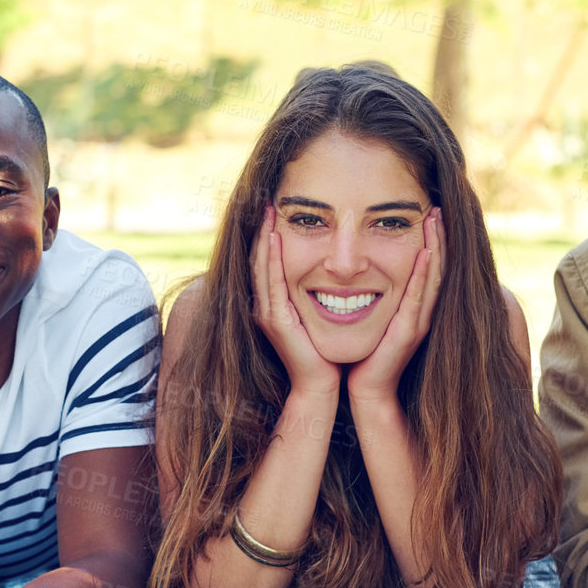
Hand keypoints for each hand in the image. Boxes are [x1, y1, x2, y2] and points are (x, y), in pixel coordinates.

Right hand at [251, 206, 339, 394]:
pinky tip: (273, 238)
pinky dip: (270, 258)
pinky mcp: (274, 319)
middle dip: (261, 230)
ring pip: (260, 267)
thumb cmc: (324, 353)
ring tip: (267, 211)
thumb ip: (312, 298)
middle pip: (258, 260)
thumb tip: (329, 273)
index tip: (274, 211)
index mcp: (273, 305)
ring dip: (263, 237)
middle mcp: (264, 307)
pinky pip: (270, 282)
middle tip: (266, 202)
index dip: (267, 237)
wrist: (320, 385)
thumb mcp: (315, 318)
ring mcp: (266, 313)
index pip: (267, 264)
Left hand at [346, 207, 442, 405]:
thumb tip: (355, 270)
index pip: (426, 267)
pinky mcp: (409, 332)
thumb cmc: (364, 355)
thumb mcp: (372, 317)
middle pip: (436, 266)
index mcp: (412, 307)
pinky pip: (419, 298)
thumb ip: (374, 296)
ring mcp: (418, 321)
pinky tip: (426, 253)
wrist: (365, 390)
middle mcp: (421, 311)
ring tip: (436, 220)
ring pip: (433, 277)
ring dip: (436, 247)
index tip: (428, 213)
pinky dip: (424, 274)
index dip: (431, 240)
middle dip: (439, 236)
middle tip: (437, 208)